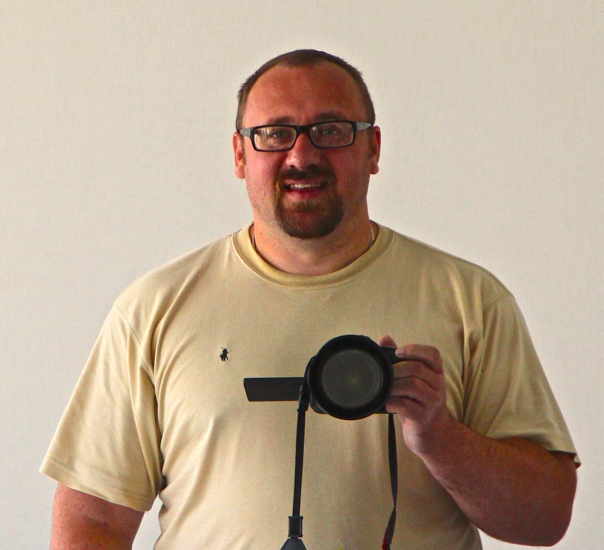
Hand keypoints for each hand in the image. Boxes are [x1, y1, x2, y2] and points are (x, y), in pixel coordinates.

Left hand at [379, 335, 452, 455]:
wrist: (434, 436)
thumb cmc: (418, 403)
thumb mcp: (413, 381)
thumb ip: (401, 360)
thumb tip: (384, 339)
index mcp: (436, 373)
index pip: (433, 354)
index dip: (415, 349)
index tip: (398, 352)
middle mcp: (438, 386)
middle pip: (417, 368)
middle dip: (396, 369)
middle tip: (384, 374)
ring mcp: (433, 403)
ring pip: (412, 385)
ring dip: (393, 385)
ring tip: (385, 389)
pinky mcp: (424, 418)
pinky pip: (406, 405)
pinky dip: (392, 402)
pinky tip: (387, 403)